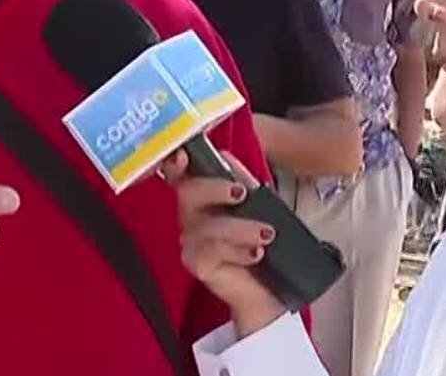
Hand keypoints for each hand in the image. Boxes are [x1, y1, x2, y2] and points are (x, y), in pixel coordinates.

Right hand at [160, 148, 286, 336]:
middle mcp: (191, 219)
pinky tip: (256, 253)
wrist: (270, 290)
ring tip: (267, 234)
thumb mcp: (257, 205)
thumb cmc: (261, 244)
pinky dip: (238, 249)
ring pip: (207, 225)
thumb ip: (240, 179)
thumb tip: (226, 156)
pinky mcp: (197, 265)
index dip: (175, 164)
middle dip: (215, 188)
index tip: (182, 156)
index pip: (181, 175)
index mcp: (202, 200)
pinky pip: (212, 250)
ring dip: (241, 227)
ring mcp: (191, 243)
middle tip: (242, 193)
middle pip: (188, 193)